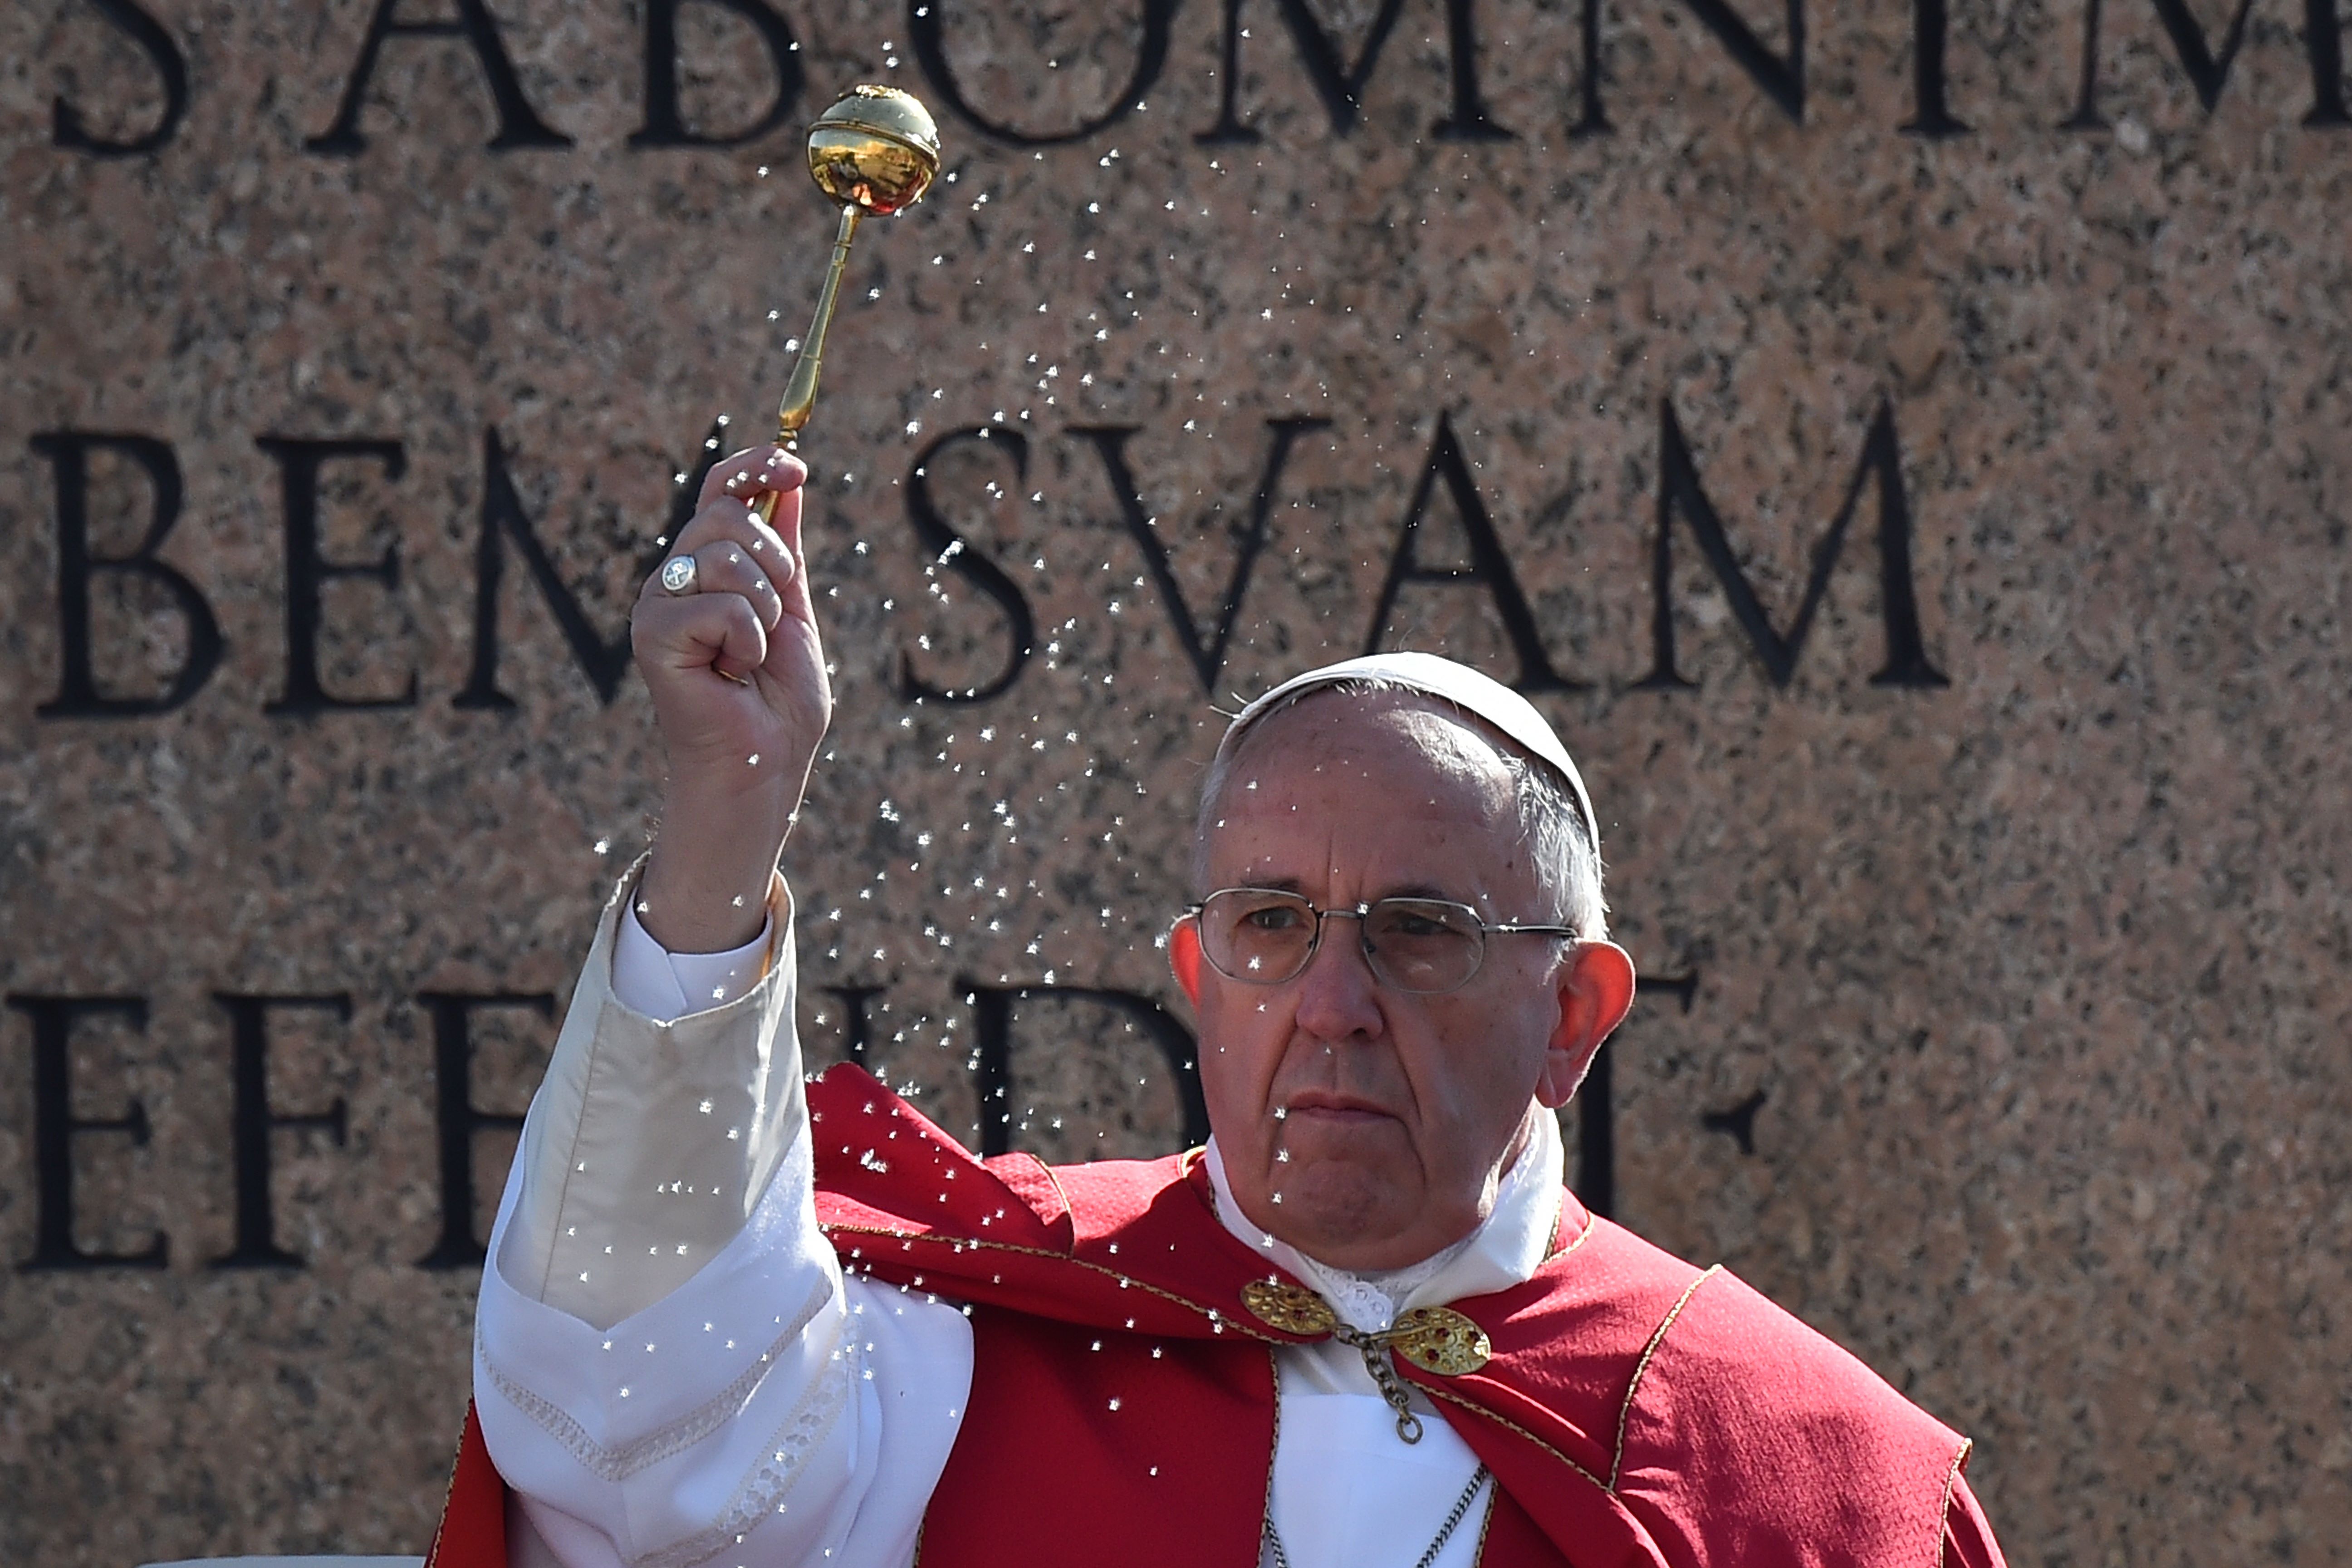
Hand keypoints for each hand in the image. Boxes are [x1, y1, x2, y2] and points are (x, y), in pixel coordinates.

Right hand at [631, 445, 829, 951]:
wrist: (763, 764)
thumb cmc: (776, 703)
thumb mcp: (794, 610)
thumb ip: (786, 549)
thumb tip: (789, 483)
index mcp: (707, 568)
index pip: (722, 489)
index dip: (757, 465)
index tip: (796, 465)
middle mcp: (674, 578)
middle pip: (726, 514)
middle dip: (775, 563)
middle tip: (775, 619)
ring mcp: (658, 605)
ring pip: (726, 557)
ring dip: (765, 610)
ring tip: (752, 653)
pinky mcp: (653, 635)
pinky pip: (717, 604)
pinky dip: (746, 638)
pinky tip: (733, 671)